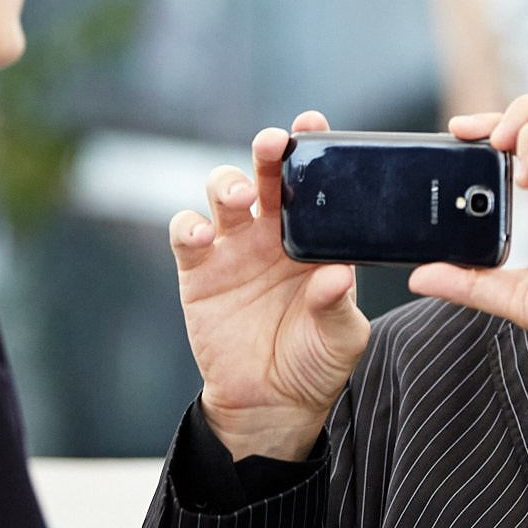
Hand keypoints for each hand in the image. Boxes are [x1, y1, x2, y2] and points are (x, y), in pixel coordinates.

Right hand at [169, 111, 370, 460]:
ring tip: (242, 198)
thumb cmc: (316, 361)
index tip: (313, 125)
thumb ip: (337, 306)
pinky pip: (186, 234)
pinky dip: (189, 227)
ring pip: (222, 193)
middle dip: (268, 152)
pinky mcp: (198, 271)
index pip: (315, 183)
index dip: (312, 148)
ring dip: (228, 184)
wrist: (272, 403)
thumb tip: (335, 276)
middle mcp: (273, 233)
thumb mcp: (341, 337)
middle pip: (266, 175)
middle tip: (273, 143)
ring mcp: (233, 248)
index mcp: (315, 236)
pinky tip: (202, 235)